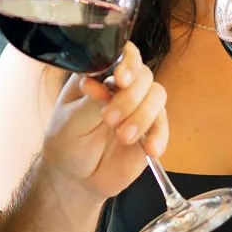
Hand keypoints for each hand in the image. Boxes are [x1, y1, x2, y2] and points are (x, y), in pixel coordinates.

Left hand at [40, 42, 167, 203]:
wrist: (76, 177)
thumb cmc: (67, 141)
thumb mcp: (70, 121)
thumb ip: (90, 102)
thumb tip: (104, 84)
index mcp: (100, 75)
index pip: (122, 54)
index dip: (127, 62)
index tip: (120, 80)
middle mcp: (123, 86)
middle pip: (143, 75)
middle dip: (130, 97)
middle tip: (109, 119)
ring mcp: (139, 107)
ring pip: (157, 96)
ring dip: (143, 116)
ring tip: (124, 137)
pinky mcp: (151, 130)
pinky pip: (163, 126)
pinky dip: (159, 136)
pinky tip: (150, 149)